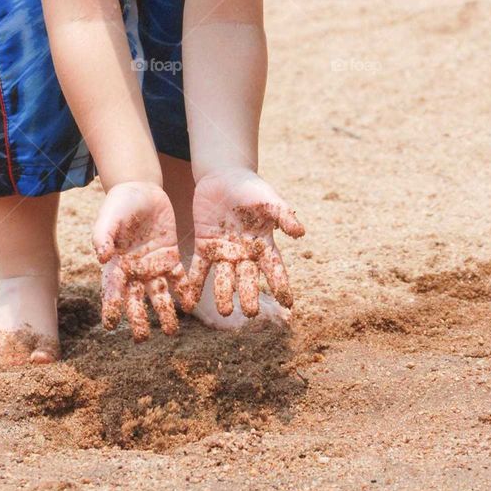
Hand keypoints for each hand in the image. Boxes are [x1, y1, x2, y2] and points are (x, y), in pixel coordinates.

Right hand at [93, 182, 187, 341]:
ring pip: (159, 294)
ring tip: (171, 332)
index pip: (111, 290)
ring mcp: (153, 266)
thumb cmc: (118, 204)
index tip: (110, 327)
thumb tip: (101, 257)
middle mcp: (134, 271)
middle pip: (136, 299)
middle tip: (142, 339)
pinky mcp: (170, 257)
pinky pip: (178, 278)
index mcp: (116, 264)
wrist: (140, 190)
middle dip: (138, 319)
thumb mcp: (108, 218)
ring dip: (164, 312)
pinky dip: (183, 292)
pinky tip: (190, 305)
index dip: (110, 308)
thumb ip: (103, 236)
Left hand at [185, 169, 304, 316]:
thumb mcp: (268, 199)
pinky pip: (199, 269)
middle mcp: (245, 254)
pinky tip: (189, 301)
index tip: (288, 303)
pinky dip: (194, 284)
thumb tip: (301, 232)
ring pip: (225, 278)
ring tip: (223, 312)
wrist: (223, 177)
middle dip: (249, 295)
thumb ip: (284, 215)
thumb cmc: (251, 188)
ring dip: (224, 295)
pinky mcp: (205, 247)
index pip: (274, 268)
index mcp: (263, 244)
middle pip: (248, 279)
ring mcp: (224, 252)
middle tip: (250, 313)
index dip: (281, 285)